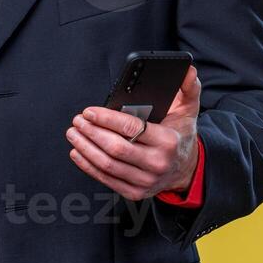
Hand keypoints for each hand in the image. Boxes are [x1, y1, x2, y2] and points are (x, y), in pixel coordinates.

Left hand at [65, 64, 201, 200]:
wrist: (186, 169)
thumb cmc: (180, 134)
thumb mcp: (188, 110)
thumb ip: (188, 88)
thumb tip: (187, 70)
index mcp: (168, 141)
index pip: (132, 129)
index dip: (106, 119)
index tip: (89, 111)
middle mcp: (157, 163)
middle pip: (116, 148)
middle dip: (92, 133)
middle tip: (78, 120)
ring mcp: (146, 181)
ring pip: (108, 165)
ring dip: (86, 148)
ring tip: (74, 134)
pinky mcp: (135, 192)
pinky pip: (107, 179)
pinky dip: (88, 166)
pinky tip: (78, 153)